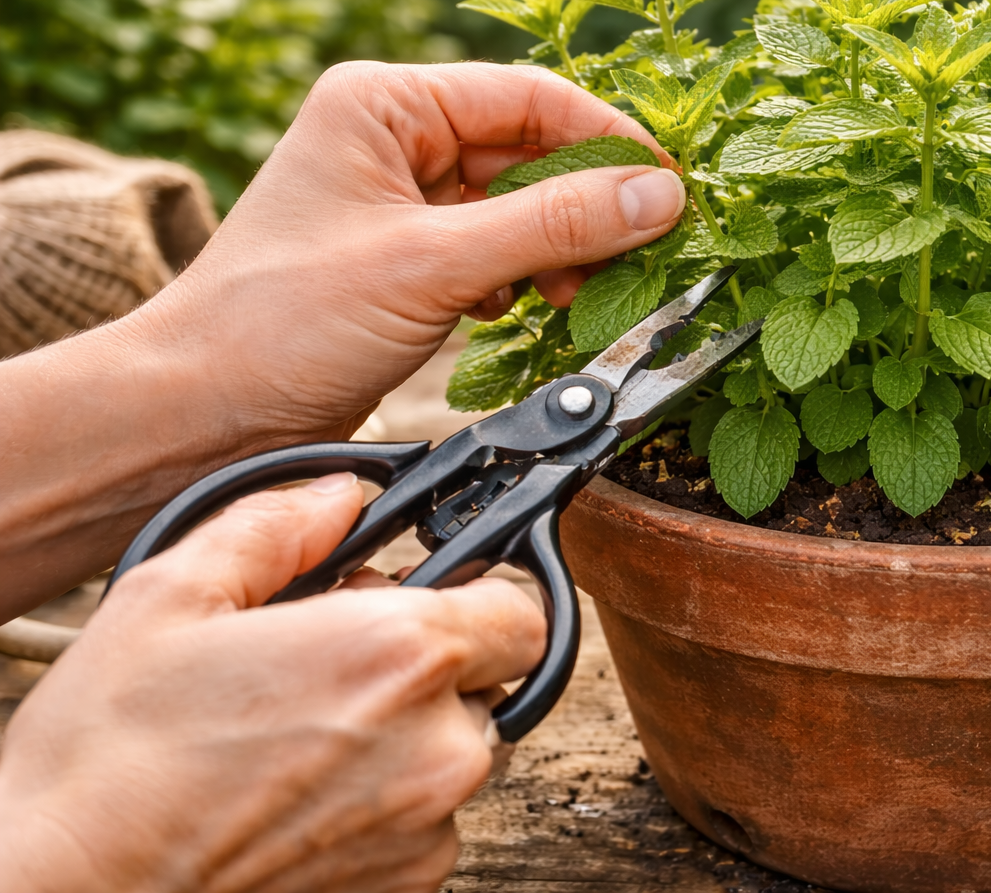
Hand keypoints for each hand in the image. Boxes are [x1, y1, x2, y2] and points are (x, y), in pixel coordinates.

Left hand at [0, 60, 684, 612]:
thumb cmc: (281, 324)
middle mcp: (393, 140)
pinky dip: (526, 279)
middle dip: (585, 206)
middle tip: (642, 253)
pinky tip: (525, 309)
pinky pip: (498, 251)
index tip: (673, 185)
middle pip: (531, 152)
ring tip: (576, 294)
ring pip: (520, 207)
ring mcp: (403, 202)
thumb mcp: (432, 264)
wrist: (204, 418)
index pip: (528, 96)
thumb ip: (553, 226)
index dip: (608, 138)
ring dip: (560, 250)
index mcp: (382, 104)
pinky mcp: (411, 260)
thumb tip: (660, 196)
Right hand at [0, 474, 544, 892]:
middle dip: (435, 662)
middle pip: (493, 680)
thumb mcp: (173, 596)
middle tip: (339, 659)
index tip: (418, 598)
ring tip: (305, 730)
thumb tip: (336, 498)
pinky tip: (301, 789)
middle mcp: (437, 747)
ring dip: (410, 732)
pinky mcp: (406, 885)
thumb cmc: (107, 761)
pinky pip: (429, 819)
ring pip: (461, 751)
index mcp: (399, 656)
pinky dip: (387, 798)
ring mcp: (426, 826)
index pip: (522, 609)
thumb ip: (275, 526)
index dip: (474, 595)